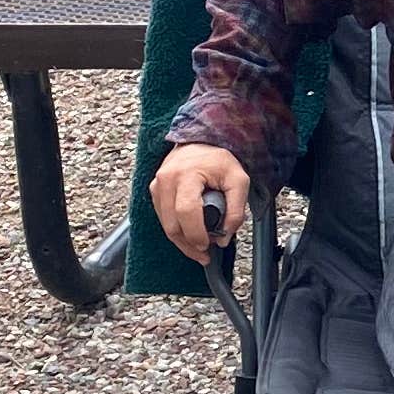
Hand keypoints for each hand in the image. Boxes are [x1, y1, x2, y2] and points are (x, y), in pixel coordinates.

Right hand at [151, 143, 250, 259]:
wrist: (200, 142)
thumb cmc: (218, 160)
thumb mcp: (239, 180)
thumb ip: (236, 210)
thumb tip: (224, 237)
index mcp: (186, 175)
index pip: (186, 212)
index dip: (196, 234)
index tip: (208, 246)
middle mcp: (166, 180)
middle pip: (172, 225)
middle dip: (189, 244)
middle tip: (206, 251)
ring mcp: (157, 186)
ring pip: (166, 226)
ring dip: (182, 242)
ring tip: (201, 246)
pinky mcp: (154, 191)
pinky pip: (164, 219)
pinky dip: (177, 231)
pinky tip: (190, 235)